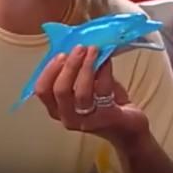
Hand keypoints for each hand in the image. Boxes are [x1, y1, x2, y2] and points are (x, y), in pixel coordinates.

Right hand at [35, 45, 149, 148]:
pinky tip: (107, 60)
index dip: (49, 71)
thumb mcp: (87, 86)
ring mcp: (88, 120)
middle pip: (60, 91)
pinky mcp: (107, 117)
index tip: (61, 54)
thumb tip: (77, 47)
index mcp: (58, 109)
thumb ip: (78, 72)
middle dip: (70, 65)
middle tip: (80, 48)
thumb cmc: (104, 102)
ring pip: (81, 92)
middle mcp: (69, 118)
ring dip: (87, 67)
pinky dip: (105, 71)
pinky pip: (103, 91)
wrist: (129, 125)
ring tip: (94, 50)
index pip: (43, 91)